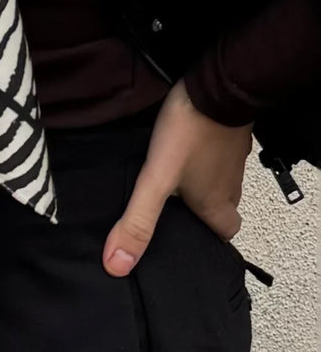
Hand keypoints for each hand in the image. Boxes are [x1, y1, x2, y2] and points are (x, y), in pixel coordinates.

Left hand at [102, 78, 252, 276]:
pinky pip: (220, 152)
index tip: (187, 235)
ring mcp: (233, 157)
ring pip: (220, 179)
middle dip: (202, 208)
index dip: (208, 238)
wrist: (215, 85)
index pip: (224, 235)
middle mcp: (231, 184)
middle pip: (222, 207)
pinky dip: (205, 152)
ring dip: (201, 179)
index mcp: (217, 204)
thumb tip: (117, 266)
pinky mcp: (230, 133)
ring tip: (173, 174)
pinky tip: (185, 144)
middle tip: (175, 203)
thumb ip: (138, 220)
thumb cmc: (189, 134)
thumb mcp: (156, 180)